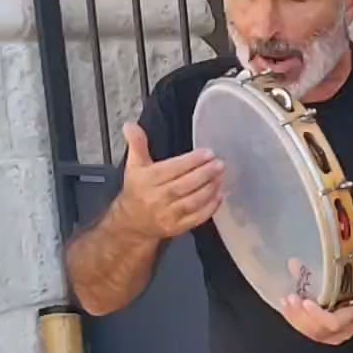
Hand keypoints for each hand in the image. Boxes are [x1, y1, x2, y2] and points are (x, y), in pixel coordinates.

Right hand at [114, 122, 223, 239]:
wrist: (132, 222)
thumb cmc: (137, 190)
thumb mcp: (134, 166)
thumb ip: (137, 144)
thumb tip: (130, 125)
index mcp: (146, 180)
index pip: (171, 169)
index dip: (190, 161)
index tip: (208, 153)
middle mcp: (157, 198)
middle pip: (183, 185)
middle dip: (204, 174)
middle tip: (219, 164)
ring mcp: (168, 214)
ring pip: (192, 202)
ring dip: (209, 189)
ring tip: (221, 176)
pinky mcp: (178, 227)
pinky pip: (196, 218)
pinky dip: (210, 208)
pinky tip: (220, 196)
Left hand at [277, 258, 352, 344]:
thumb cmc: (352, 287)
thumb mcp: (341, 278)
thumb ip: (319, 272)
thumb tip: (294, 263)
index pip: (334, 322)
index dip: (318, 315)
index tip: (306, 302)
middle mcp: (344, 329)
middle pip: (319, 329)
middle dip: (301, 314)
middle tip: (291, 298)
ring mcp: (332, 336)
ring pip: (310, 332)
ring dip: (295, 317)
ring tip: (285, 302)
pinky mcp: (322, 335)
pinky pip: (306, 331)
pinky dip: (294, 319)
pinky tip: (286, 307)